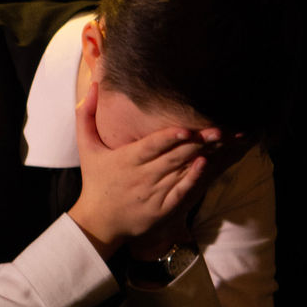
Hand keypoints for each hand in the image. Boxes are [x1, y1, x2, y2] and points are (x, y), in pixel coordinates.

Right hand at [68, 82, 222, 259]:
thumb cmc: (95, 179)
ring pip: (180, 172)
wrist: (99, 221)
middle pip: (172, 157)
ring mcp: (152, 194)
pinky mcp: (162, 209)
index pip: (151, 146)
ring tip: (220, 141)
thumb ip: (87, 116)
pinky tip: (204, 165)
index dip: (169, 137)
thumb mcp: (87, 148)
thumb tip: (94, 85)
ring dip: (201, 156)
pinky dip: (192, 179)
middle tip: (218, 130)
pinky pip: (180, 192)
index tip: (186, 129)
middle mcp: (141, 176)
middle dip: (196, 143)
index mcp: (126, 160)